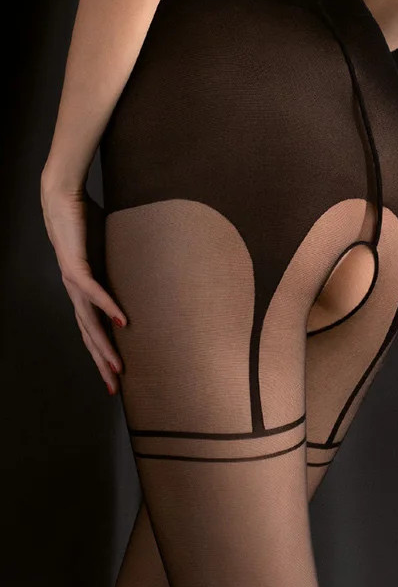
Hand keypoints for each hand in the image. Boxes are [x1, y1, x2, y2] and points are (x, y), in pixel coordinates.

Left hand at [40, 179, 127, 395]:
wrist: (63, 198)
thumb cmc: (85, 221)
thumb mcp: (108, 250)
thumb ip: (119, 265)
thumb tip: (146, 270)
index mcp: (82, 291)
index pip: (92, 330)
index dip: (102, 354)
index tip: (115, 376)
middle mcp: (75, 292)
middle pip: (89, 335)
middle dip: (101, 363)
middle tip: (114, 387)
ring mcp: (73, 281)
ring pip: (88, 322)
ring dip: (104, 345)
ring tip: (118, 365)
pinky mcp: (75, 266)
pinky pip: (93, 291)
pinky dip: (107, 307)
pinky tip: (120, 322)